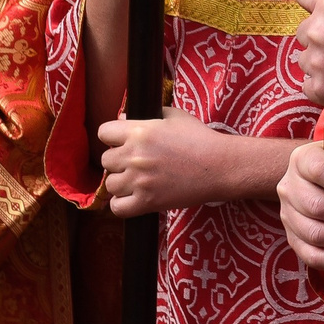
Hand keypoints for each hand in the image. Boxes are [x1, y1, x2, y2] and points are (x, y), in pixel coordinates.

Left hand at [95, 109, 270, 216]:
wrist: (220, 166)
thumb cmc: (200, 139)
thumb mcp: (175, 116)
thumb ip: (147, 116)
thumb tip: (123, 118)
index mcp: (140, 131)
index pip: (103, 132)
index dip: (112, 137)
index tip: (121, 142)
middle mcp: (135, 155)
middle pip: (105, 160)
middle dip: (118, 160)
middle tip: (135, 163)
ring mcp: (139, 181)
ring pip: (110, 184)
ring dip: (122, 182)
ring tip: (138, 181)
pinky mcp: (147, 202)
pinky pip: (117, 207)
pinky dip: (122, 204)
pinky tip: (133, 198)